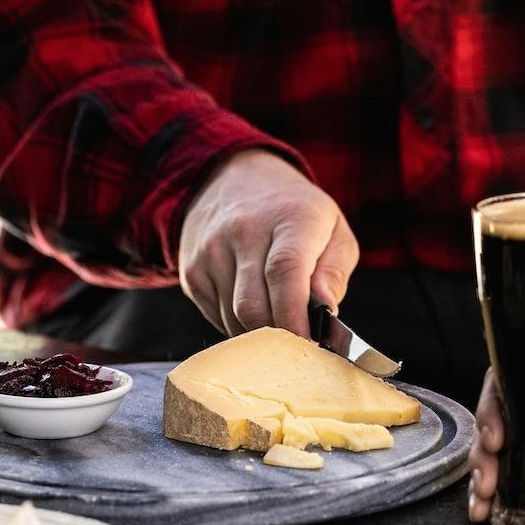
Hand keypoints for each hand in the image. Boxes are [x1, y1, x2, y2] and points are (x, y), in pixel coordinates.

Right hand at [178, 150, 357, 337]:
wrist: (231, 179)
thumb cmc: (293, 212)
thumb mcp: (331, 229)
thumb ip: (332, 273)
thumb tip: (324, 315)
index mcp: (290, 218)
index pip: (284, 270)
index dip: (295, 316)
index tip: (309, 344)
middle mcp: (244, 231)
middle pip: (254, 305)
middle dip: (279, 336)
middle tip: (299, 344)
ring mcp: (211, 251)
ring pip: (233, 318)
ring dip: (258, 334)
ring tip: (278, 322)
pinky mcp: (191, 270)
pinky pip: (215, 317)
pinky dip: (237, 326)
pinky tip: (253, 310)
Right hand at [467, 367, 524, 522]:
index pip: (519, 382)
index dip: (495, 404)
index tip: (498, 436)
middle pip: (506, 423)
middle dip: (485, 452)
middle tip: (489, 480)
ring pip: (514, 457)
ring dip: (490, 479)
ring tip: (482, 505)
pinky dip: (513, 500)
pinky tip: (497, 515)